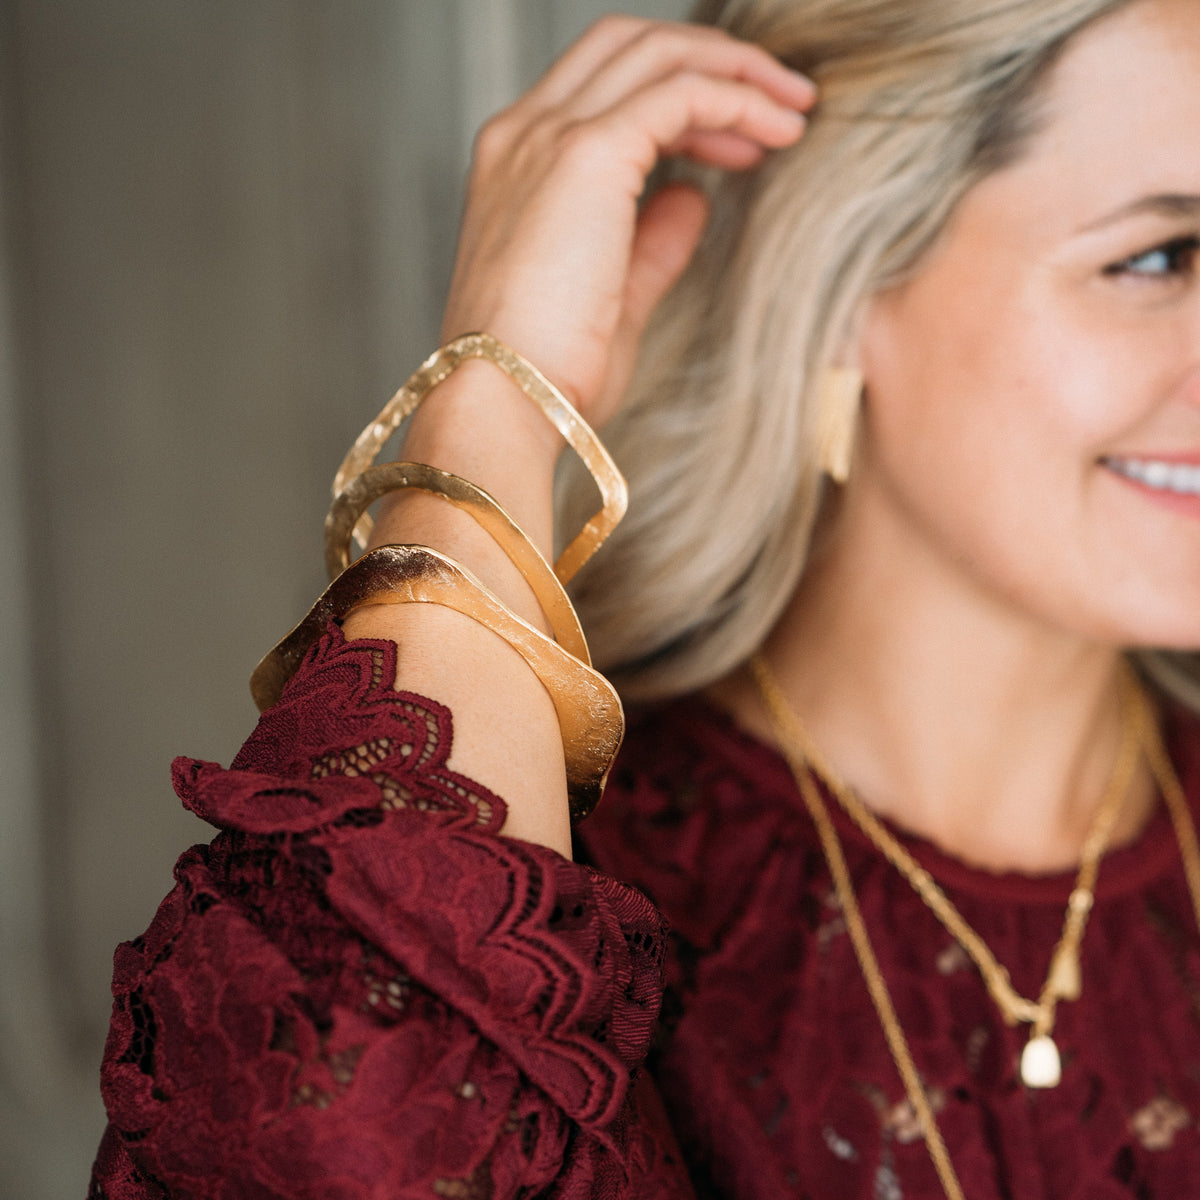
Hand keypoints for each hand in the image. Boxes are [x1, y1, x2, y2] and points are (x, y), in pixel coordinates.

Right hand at [440, 15, 815, 428]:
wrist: (506, 399)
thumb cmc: (546, 371)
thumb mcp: (612, 296)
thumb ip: (652, 241)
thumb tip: (694, 198)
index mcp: (516, 165)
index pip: (604, 85)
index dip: (680, 94)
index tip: (738, 141)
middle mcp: (523, 134)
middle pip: (630, 45)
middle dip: (714, 60)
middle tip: (781, 103)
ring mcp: (548, 136)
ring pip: (658, 54)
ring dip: (737, 72)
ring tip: (793, 113)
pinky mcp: (587, 153)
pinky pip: (681, 93)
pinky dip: (736, 99)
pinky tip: (777, 131)